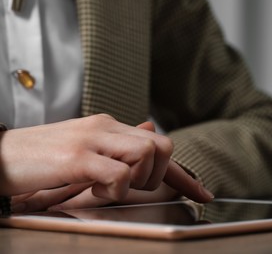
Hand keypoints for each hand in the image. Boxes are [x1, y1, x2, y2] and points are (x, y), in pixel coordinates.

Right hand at [0, 114, 212, 209]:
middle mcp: (107, 128)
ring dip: (135, 181)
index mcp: (111, 127)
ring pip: (146, 155)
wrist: (0, 155)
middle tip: (129, 186)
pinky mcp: (77, 158)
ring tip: (106, 186)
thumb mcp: (87, 149)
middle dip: (157, 176)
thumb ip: (119, 143)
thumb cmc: (44, 158)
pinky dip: (114, 189)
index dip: (184, 174)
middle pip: (162, 146)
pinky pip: (118, 173)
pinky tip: (92, 188)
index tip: (202, 192)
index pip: (159, 146)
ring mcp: (93, 140)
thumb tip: (147, 129)